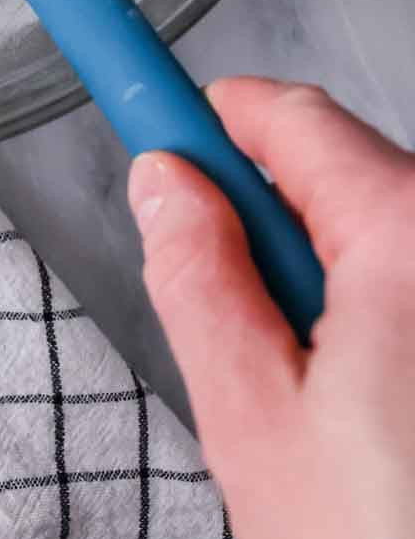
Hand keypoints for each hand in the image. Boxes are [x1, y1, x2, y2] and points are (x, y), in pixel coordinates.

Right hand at [129, 77, 414, 538]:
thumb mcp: (252, 423)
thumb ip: (197, 277)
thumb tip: (165, 183)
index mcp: (411, 241)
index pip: (287, 116)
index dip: (207, 121)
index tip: (150, 119)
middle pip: (342, 172)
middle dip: (270, 220)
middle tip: (235, 321)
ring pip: (388, 236)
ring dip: (332, 281)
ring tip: (317, 401)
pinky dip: (386, 320)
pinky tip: (378, 417)